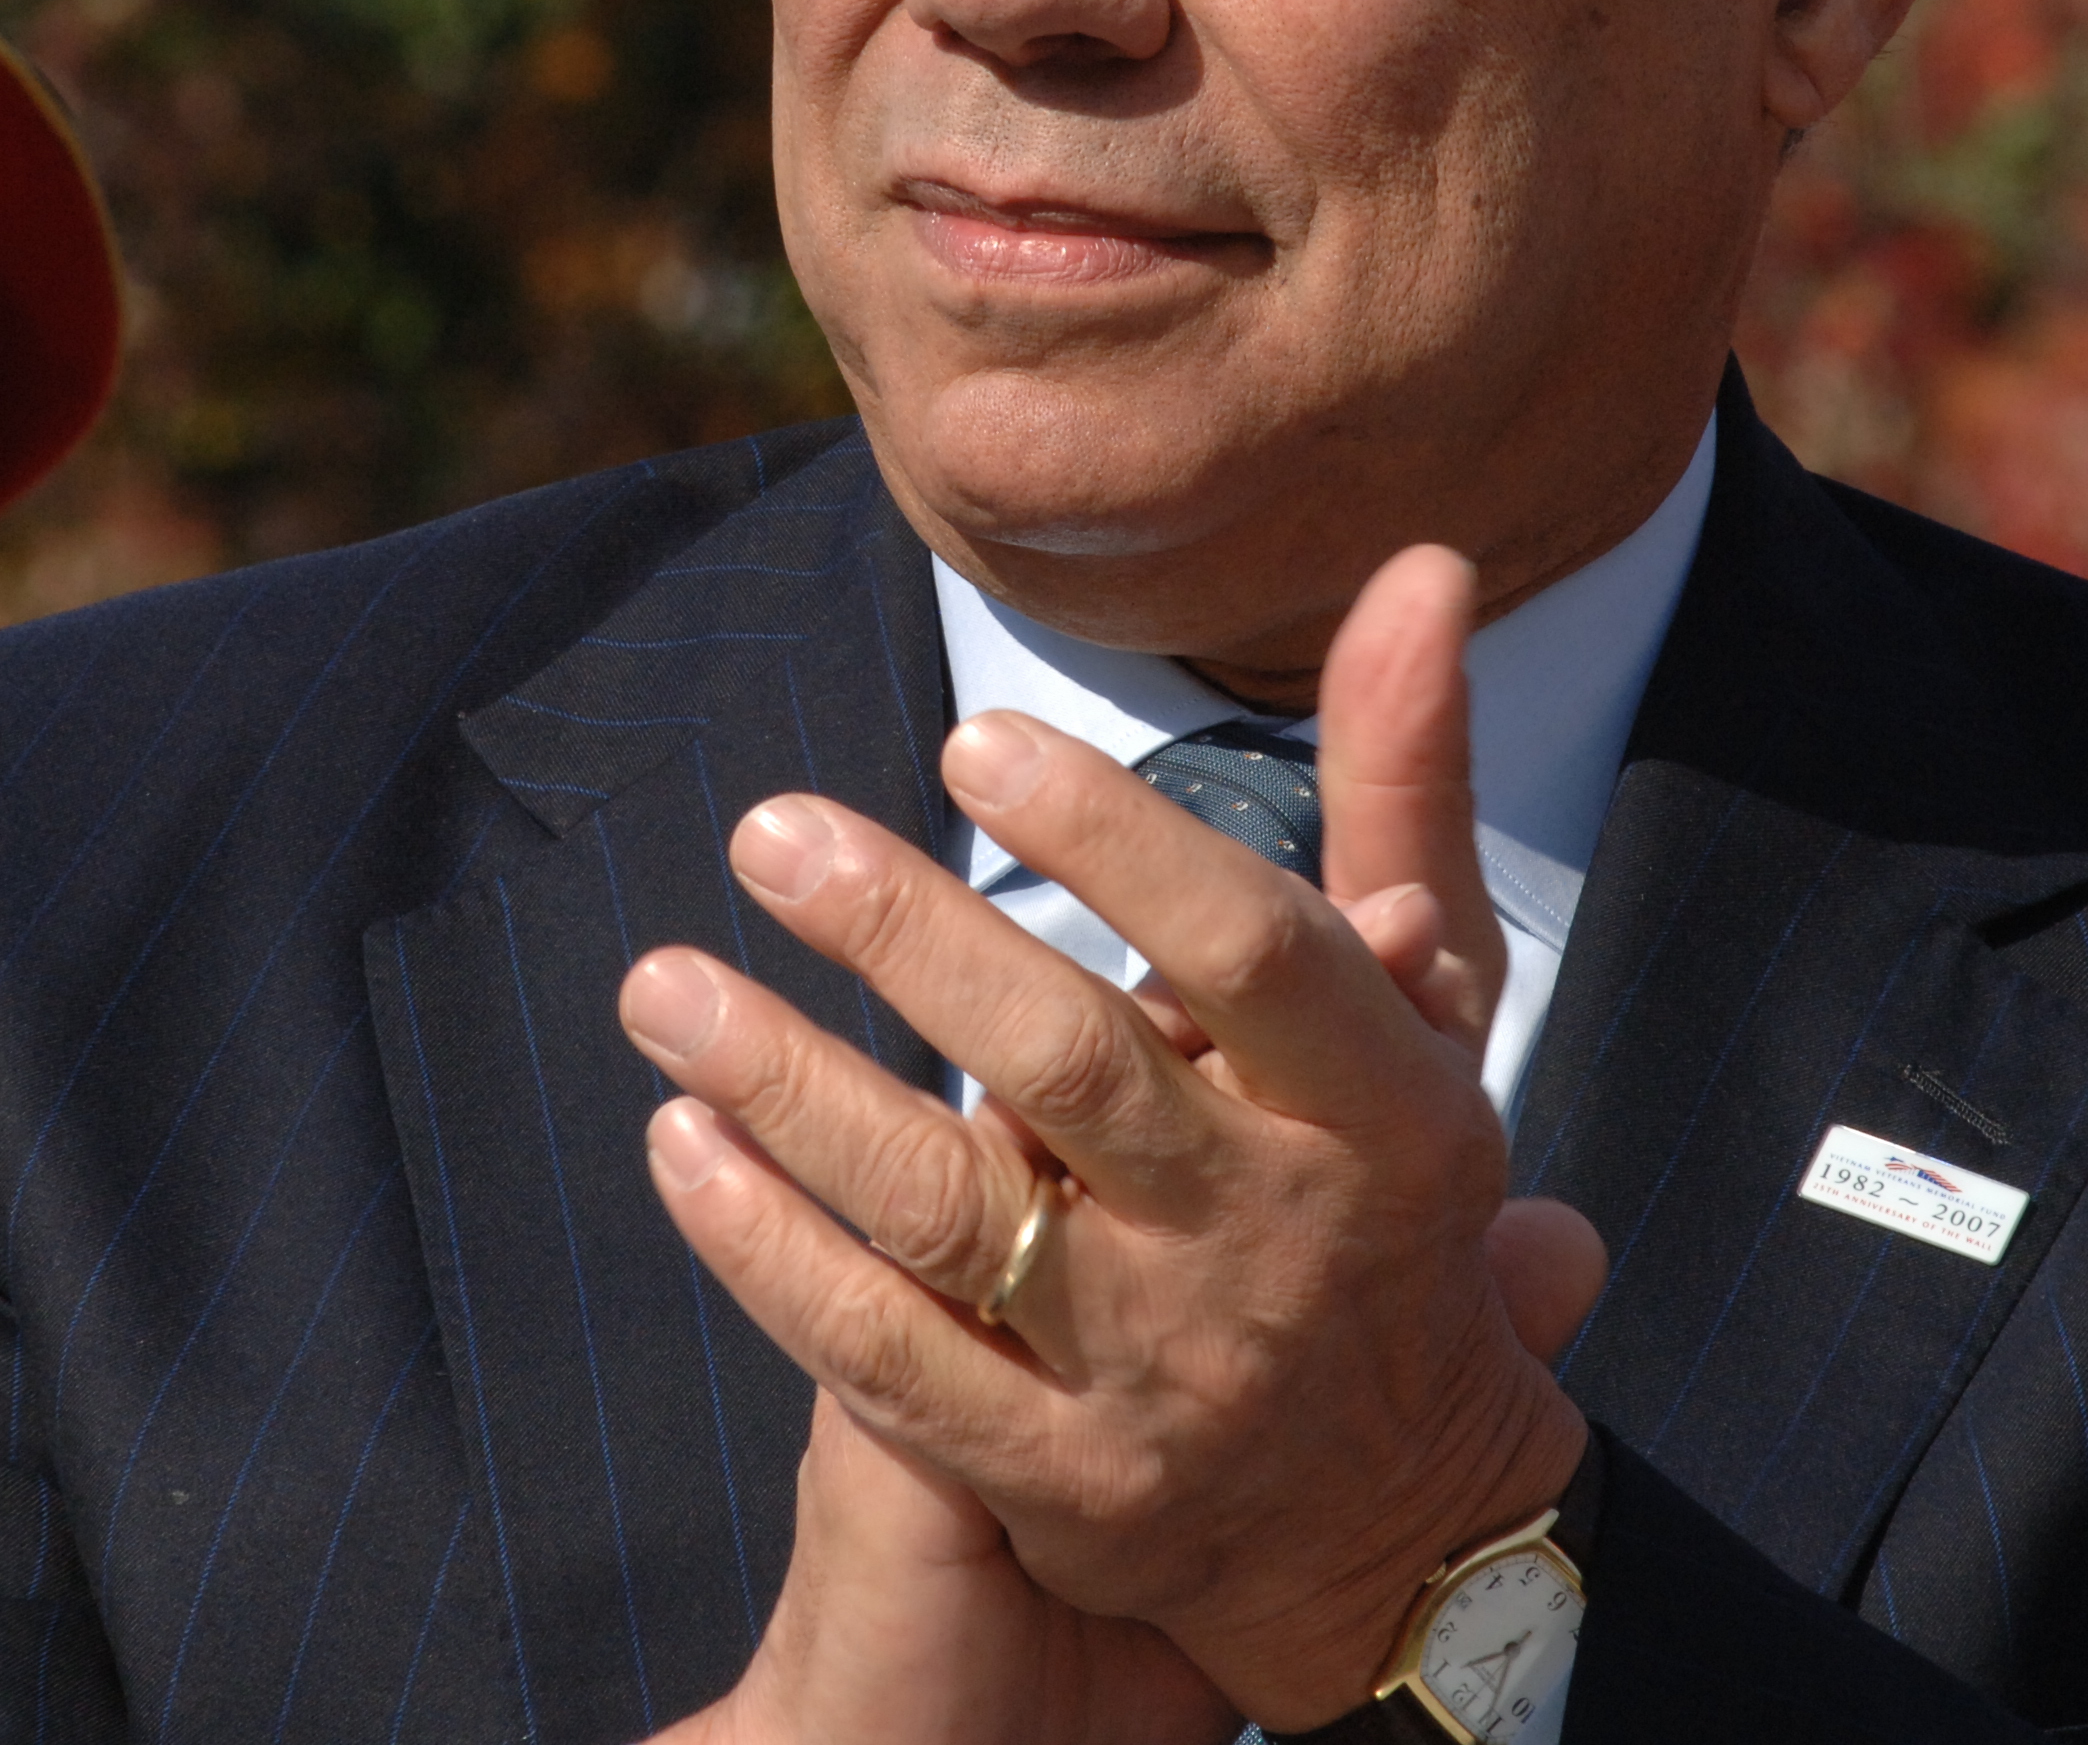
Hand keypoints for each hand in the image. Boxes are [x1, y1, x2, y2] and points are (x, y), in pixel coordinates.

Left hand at [620, 545, 1605, 1727]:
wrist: (1401, 1522)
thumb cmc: (1387, 1197)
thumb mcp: (1425, 1011)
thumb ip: (1401, 786)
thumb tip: (1419, 565)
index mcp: (1386, 1112)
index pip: (1253, 951)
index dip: (1113, 838)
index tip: (971, 735)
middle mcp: (1277, 1242)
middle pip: (1072, 1068)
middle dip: (907, 939)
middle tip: (768, 831)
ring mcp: (1163, 1376)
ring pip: (948, 1210)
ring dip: (790, 1087)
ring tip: (663, 982)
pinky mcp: (1064, 1485)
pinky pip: (886, 1359)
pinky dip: (771, 1249)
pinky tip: (680, 1144)